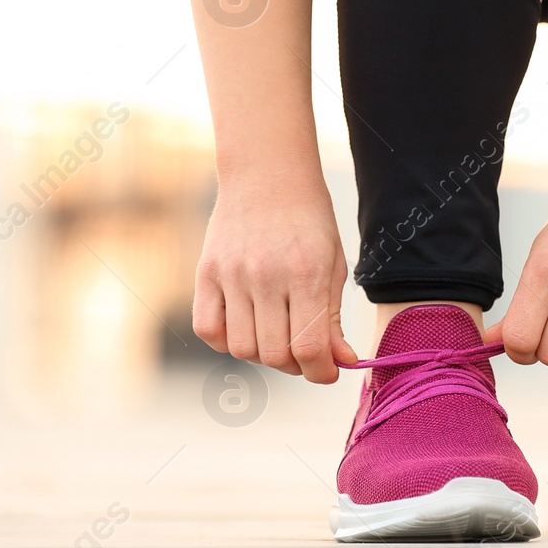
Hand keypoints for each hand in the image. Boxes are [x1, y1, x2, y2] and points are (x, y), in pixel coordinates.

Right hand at [192, 178, 357, 382]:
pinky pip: (208, 330)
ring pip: (242, 348)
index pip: (309, 348)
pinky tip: (245, 324)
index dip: (320, 372)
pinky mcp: (205, 272)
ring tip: (274, 333)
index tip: (326, 370)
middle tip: (302, 349)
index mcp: (306, 273)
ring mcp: (231, 275)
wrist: (267, 175)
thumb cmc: (309, 221)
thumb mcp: (333, 264)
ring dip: (261, 353)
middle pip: (274, 355)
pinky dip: (226, 339)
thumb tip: (342, 362)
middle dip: (294, 365)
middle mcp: (266, 276)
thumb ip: (334, 318)